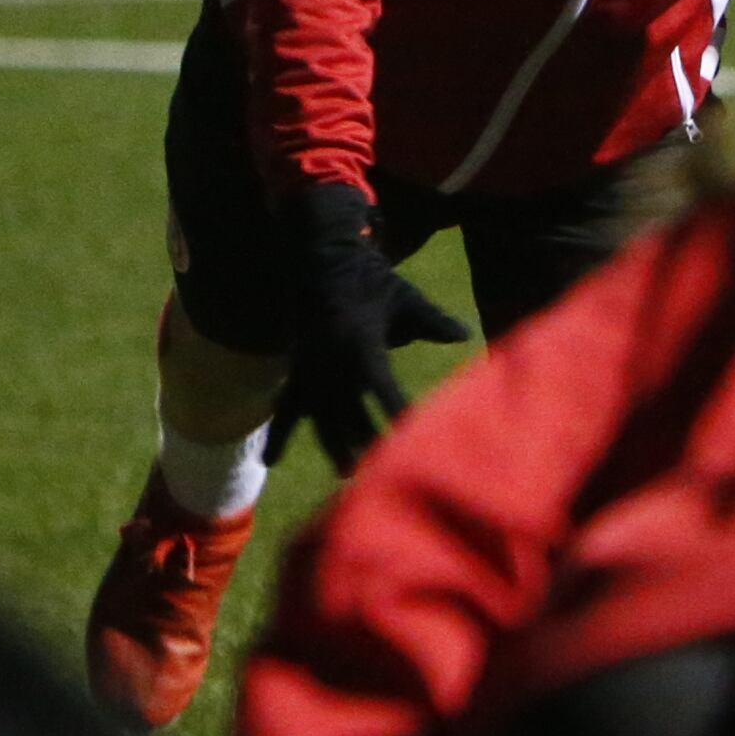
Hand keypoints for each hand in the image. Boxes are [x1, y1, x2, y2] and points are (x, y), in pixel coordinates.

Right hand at [274, 180, 468, 470]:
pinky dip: (280, 432)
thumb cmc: (370, 281)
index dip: (393, 406)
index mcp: (358, 341)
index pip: (378, 383)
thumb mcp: (405, 298)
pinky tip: (271, 461)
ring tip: (348, 474)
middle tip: (379, 468)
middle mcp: (329, 359)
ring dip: (332, 443)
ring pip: (318, 414)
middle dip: (363, 439)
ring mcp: (309, 366)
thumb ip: (431, 321)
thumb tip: (463, 334)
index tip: (408, 429)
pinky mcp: (297, 370)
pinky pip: (287, 407)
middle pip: (347, 408)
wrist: (321, 261)